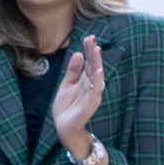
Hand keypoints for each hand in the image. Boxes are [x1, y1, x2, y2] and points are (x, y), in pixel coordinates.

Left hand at [53, 33, 104, 154]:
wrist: (64, 127)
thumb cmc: (67, 107)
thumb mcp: (67, 85)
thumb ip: (73, 71)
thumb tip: (78, 54)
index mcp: (84, 80)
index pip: (88, 62)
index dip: (89, 50)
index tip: (89, 37)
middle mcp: (90, 85)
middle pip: (92, 65)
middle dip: (93, 52)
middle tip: (93, 39)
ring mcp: (91, 94)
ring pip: (95, 76)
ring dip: (96, 63)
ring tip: (97, 50)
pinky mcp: (90, 104)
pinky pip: (95, 91)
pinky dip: (97, 81)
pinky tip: (98, 71)